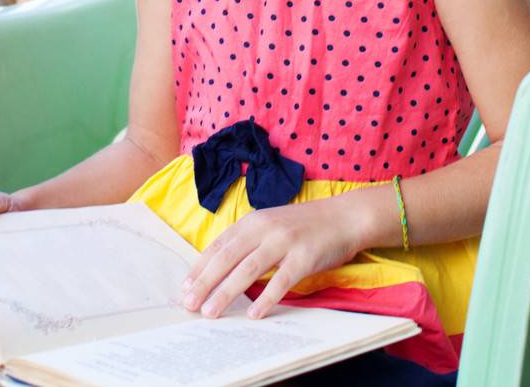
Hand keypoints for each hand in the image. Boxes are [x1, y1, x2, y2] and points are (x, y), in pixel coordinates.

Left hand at [179, 197, 366, 319]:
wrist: (344, 216)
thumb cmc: (304, 225)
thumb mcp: (271, 225)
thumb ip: (249, 241)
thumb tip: (222, 268)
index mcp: (253, 221)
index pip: (219, 246)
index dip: (200, 267)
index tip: (185, 287)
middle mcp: (265, 229)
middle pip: (227, 258)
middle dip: (205, 282)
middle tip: (189, 304)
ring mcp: (284, 242)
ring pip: (248, 270)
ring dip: (226, 292)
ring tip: (211, 311)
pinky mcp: (303, 257)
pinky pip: (281, 281)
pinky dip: (265, 298)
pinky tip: (253, 313)